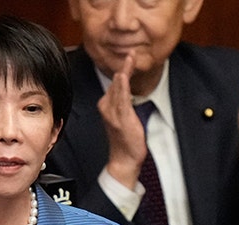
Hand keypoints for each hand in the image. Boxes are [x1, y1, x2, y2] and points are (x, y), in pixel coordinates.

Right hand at [97, 52, 147, 189]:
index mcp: (106, 106)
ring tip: (131, 57)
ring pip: (118, 87)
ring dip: (124, 71)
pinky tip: (122, 76)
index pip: (115, 83)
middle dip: (124, 66)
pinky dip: (121, 86)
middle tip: (132, 51)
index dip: (124, 69)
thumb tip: (128, 94)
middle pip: (116, 82)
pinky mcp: (120, 118)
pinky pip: (121, 99)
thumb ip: (123, 104)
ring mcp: (112, 112)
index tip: (130, 56)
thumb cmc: (124, 140)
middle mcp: (106, 107)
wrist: (124, 159)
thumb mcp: (123, 118)